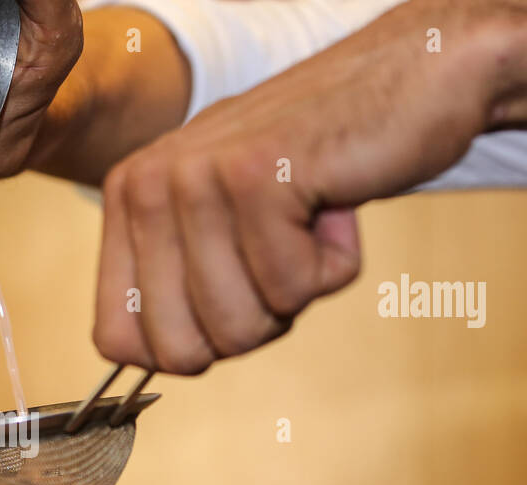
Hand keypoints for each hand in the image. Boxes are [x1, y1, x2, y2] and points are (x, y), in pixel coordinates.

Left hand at [93, 0, 496, 373]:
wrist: (409, 81)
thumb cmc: (316, 165)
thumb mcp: (222, 222)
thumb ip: (176, 283)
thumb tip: (161, 362)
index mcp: (127, 198)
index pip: (117, 338)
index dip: (182, 350)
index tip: (227, 307)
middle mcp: (146, 183)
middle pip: (179, 348)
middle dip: (246, 328)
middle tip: (279, 262)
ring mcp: (197, 177)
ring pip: (236, 326)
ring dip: (293, 295)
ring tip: (306, 226)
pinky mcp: (256, 176)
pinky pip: (291, 289)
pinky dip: (331, 268)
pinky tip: (333, 207)